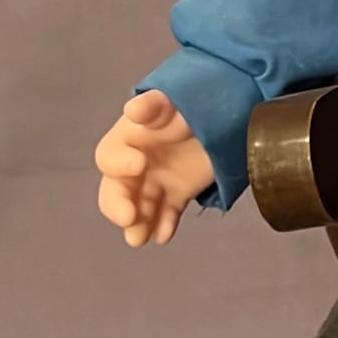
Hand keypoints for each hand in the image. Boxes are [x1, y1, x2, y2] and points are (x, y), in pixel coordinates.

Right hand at [95, 91, 214, 247]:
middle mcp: (137, 163)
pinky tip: (164, 235)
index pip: (110, 155)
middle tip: (128, 217)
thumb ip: (154, 105)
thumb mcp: (173, 99)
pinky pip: (166, 213)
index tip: (138, 165)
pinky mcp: (177, 193)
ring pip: (139, 207)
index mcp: (129, 138)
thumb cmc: (193, 100)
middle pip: (117, 189)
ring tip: (140, 238)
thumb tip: (133, 110)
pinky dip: (164, 225)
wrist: (227, 109)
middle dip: (117, 204)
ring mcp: (157, 180)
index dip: (119, 163)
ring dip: (138, 223)